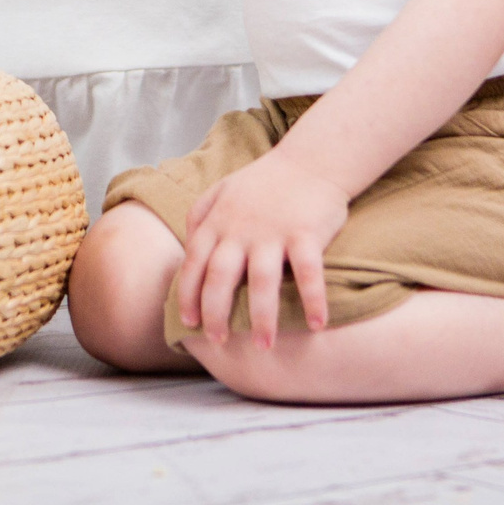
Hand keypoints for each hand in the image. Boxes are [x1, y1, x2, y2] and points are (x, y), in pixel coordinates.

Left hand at [173, 149, 349, 346]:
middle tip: (219, 341)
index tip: (187, 322)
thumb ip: (200, 215)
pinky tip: (317, 324)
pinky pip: (309, 273)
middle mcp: (241, 228)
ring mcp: (273, 231)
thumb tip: (186, 246)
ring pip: (261, 282)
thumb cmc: (266, 181)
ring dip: (261, 317)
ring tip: (263, 345)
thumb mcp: (223, 189)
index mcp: (218, 221)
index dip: (188, 295)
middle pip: (220, 278)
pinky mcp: (306, 233)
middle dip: (215, 313)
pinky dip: (313, 300)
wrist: (311, 159)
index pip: (194, 263)